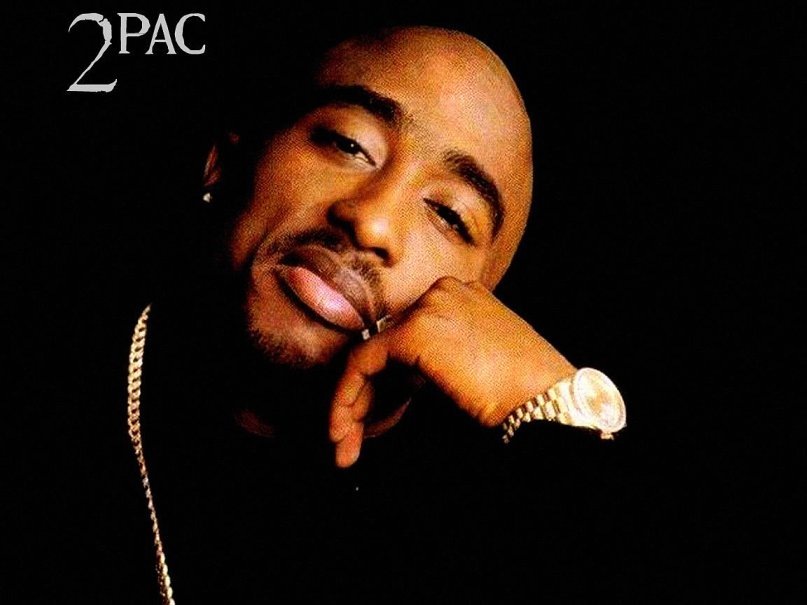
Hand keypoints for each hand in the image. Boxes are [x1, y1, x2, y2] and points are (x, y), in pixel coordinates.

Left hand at [329, 276, 575, 466]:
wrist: (547, 399)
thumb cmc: (526, 392)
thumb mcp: (479, 365)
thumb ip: (441, 364)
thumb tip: (399, 386)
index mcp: (462, 297)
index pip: (409, 340)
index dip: (390, 386)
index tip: (379, 422)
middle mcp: (442, 292)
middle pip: (388, 348)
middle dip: (366, 397)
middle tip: (350, 438)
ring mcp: (428, 307)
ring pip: (371, 355)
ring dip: (352, 404)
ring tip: (343, 446)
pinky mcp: (415, 331)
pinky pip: (364, 362)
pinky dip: (347, 397)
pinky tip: (343, 429)